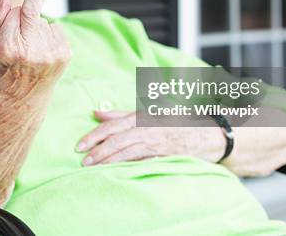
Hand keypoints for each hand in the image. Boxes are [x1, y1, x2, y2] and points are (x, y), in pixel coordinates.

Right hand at [0, 0, 71, 97]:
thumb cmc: (6, 65)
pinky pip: (56, 28)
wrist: (23, 94)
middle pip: (29, 14)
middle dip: (24, 15)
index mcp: (9, 49)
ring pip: (44, 21)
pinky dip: (50, 35)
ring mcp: (50, 55)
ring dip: (37, 29)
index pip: (16, 12)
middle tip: (20, 36)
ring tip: (32, 49)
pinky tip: (44, 50)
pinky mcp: (64, 55)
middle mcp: (30, 52)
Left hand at [76, 110, 225, 165]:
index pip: (112, 126)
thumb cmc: (173, 120)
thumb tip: (97, 112)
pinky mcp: (162, 157)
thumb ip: (120, 114)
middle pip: (116, 141)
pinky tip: (115, 172)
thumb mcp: (146, 113)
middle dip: (98, 151)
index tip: (80, 145)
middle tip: (83, 160)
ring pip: (126, 153)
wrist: (204, 132)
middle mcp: (146, 130)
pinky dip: (127, 167)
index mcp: (140, 117)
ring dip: (108, 161)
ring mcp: (154, 144)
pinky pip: (141, 163)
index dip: (94, 135)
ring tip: (92, 167)